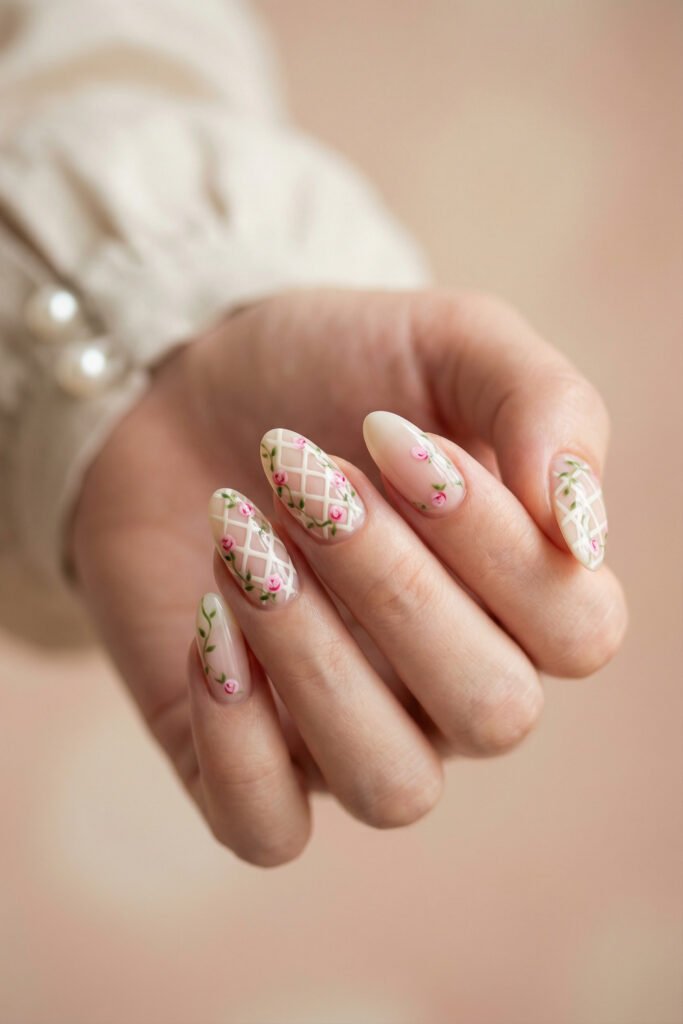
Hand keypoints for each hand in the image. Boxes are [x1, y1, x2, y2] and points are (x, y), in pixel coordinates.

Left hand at [71, 289, 626, 864]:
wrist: (186, 385)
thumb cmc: (333, 368)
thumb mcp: (452, 343)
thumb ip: (545, 406)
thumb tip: (582, 530)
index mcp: (522, 597)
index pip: (577, 631)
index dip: (492, 543)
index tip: (385, 432)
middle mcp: (451, 684)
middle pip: (491, 714)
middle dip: (392, 586)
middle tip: (305, 480)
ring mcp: (348, 731)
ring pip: (390, 786)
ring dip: (314, 659)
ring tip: (245, 543)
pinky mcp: (241, 757)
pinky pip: (267, 830)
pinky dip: (238, 744)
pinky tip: (209, 623)